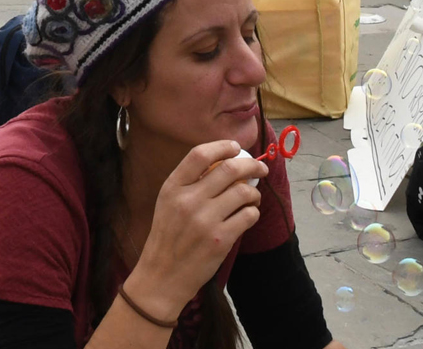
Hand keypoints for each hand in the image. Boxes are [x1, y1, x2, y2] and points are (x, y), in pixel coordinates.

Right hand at [123, 140, 268, 316]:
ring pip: (244, 192)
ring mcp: (205, 220)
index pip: (199, 155)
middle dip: (252, 165)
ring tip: (252, 198)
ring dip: (254, 192)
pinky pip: (248, 215)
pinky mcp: (220, 239)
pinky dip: (253, 212)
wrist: (162, 275)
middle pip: (229, 169)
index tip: (236, 147)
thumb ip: (190, 183)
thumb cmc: (168, 237)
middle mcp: (188, 200)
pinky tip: (248, 215)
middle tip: (260, 168)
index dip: (222, 146)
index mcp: (172, 187)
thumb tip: (225, 163)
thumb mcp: (167, 203)